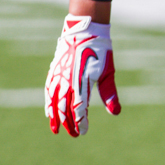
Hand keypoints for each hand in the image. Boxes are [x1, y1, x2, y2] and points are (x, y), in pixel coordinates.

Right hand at [45, 16, 120, 135]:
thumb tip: (115, 113)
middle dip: (68, 123)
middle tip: (73, 135)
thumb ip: (109, 93)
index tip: (83, 131)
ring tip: (56, 129)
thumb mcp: (108, 72)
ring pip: (53, 101)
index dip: (80, 122)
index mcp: (82, 81)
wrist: (84, 30)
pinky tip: (49, 112)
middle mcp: (68, 80)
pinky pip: (48, 91)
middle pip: (64, 108)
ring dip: (54, 117)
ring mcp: (59, 76)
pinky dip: (48, 103)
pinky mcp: (54, 71)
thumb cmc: (100, 51)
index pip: (79, 108)